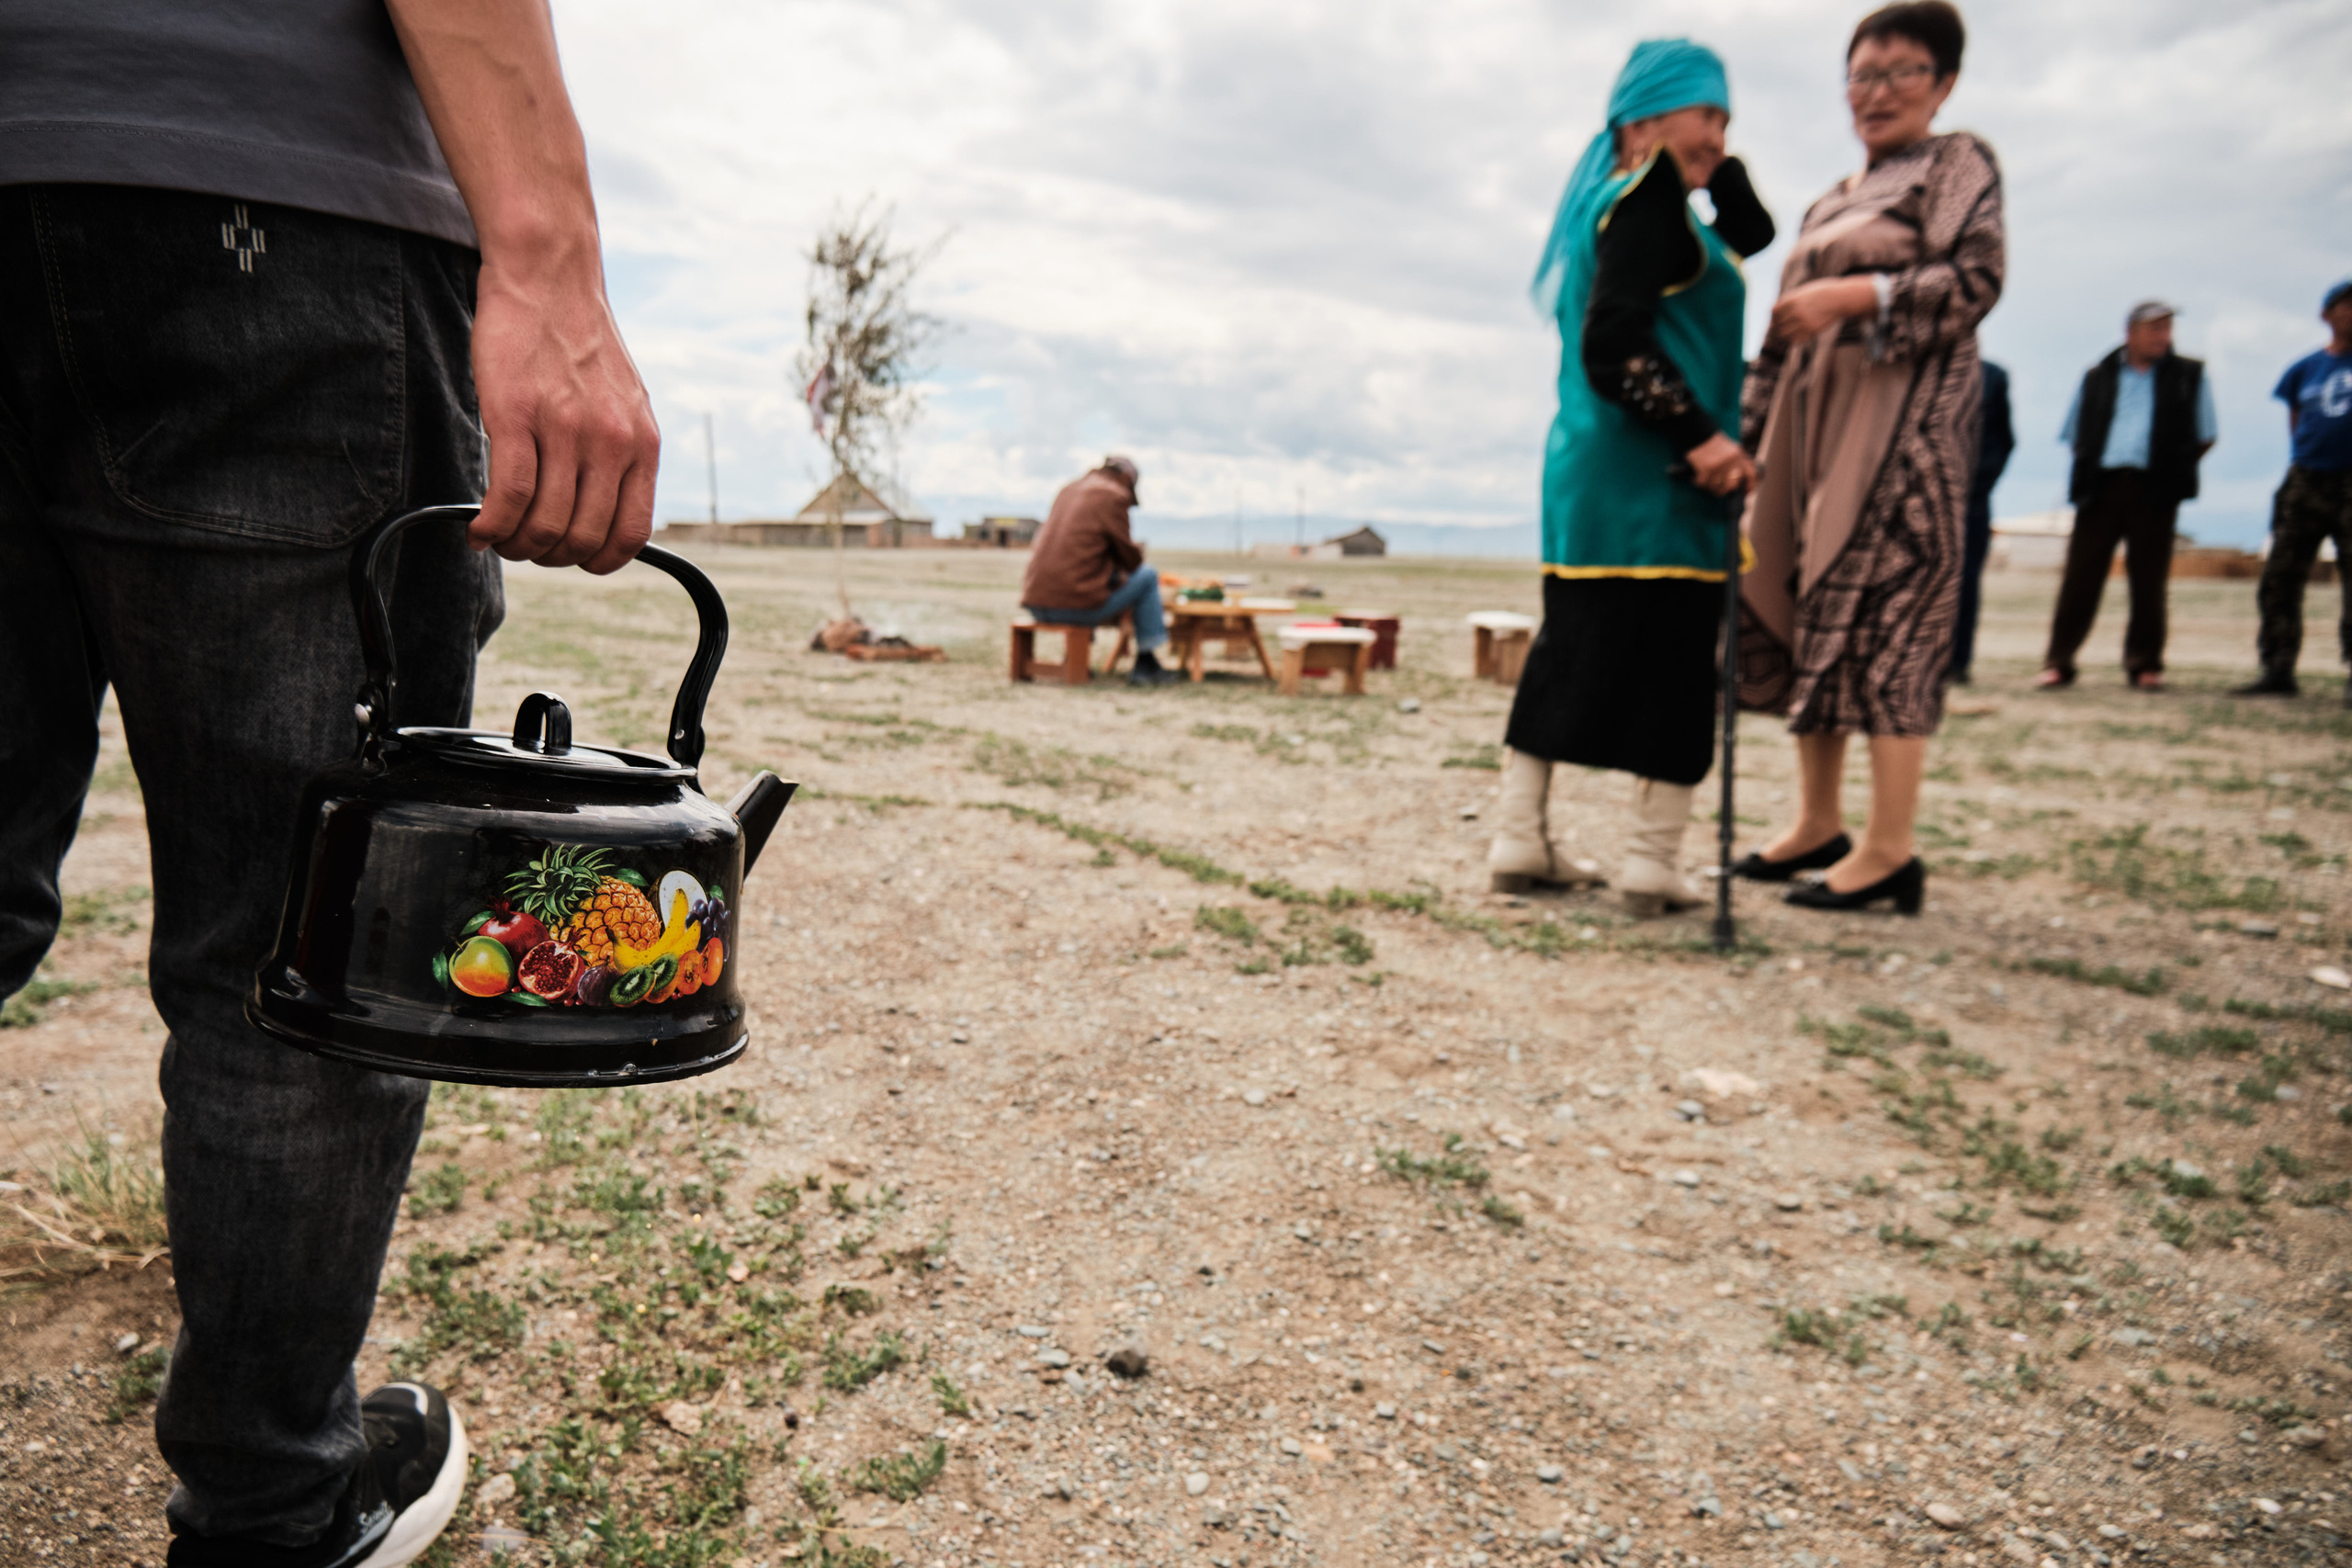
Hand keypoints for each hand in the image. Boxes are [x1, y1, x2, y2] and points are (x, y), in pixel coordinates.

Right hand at [385, 0, 661, 574]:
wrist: (550, 276)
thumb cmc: (578, 341)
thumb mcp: (624, 402)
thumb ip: (620, 455)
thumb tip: (602, 512)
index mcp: (642, 444)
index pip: (631, 535)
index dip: (598, 560)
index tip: (571, 557)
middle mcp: (611, 442)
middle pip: (582, 538)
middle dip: (549, 556)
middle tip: (523, 545)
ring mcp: (565, 429)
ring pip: (544, 525)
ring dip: (516, 545)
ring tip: (498, 535)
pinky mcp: (516, 414)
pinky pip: (507, 496)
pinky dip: (490, 526)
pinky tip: (477, 528)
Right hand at [1683, 432, 1755, 496]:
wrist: (1696, 432)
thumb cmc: (1712, 442)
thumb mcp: (1731, 448)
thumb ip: (1738, 460)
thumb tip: (1740, 478)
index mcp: (1738, 455)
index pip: (1750, 474)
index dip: (1750, 486)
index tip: (1746, 492)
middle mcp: (1731, 461)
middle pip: (1731, 486)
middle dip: (1724, 490)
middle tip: (1717, 489)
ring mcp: (1718, 465)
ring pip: (1715, 487)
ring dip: (1709, 486)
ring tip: (1704, 481)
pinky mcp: (1706, 468)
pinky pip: (1702, 483)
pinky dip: (1697, 482)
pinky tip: (1695, 477)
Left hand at [1769, 276, 1879, 344]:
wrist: (1840, 298)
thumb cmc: (1821, 293)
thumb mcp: (1802, 292)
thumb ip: (1789, 301)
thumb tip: (1775, 313)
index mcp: (1792, 300)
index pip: (1774, 312)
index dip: (1774, 316)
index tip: (1776, 318)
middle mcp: (1796, 312)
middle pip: (1777, 325)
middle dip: (1776, 327)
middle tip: (1777, 329)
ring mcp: (1804, 323)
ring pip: (1784, 335)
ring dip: (1782, 335)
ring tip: (1784, 334)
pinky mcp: (1812, 331)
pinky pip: (1795, 340)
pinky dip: (1792, 339)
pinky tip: (1794, 336)